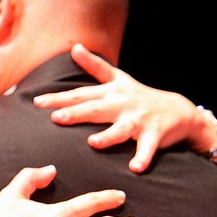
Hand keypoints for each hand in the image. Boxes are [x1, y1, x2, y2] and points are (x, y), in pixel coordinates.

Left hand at [33, 44, 200, 172]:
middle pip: (96, 109)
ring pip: (122, 129)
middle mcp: (122, 104)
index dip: (59, 98)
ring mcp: (139, 119)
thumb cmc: (141, 96)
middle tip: (56, 117)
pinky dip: (143, 157)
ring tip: (94, 143)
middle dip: (76, 113)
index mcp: (111, 93)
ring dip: (109, 136)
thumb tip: (74, 47)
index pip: (80, 95)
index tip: (37, 102)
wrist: (179, 110)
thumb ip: (94, 66)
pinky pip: (147, 148)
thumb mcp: (118, 79)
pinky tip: (135, 168)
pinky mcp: (155, 134)